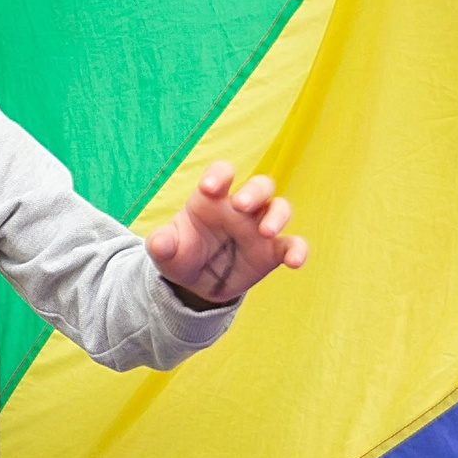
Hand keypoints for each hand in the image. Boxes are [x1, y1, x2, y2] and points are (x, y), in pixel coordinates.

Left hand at [143, 161, 307, 305]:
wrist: (196, 284)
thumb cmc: (181, 255)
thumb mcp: (165, 252)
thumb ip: (161, 244)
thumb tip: (159, 244)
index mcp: (212, 199)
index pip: (221, 173)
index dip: (219, 175)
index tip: (209, 187)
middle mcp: (240, 208)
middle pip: (259, 185)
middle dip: (254, 191)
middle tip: (242, 205)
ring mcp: (259, 227)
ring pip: (280, 208)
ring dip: (277, 215)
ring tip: (266, 231)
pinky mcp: (273, 251)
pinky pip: (293, 244)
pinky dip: (298, 250)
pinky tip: (295, 262)